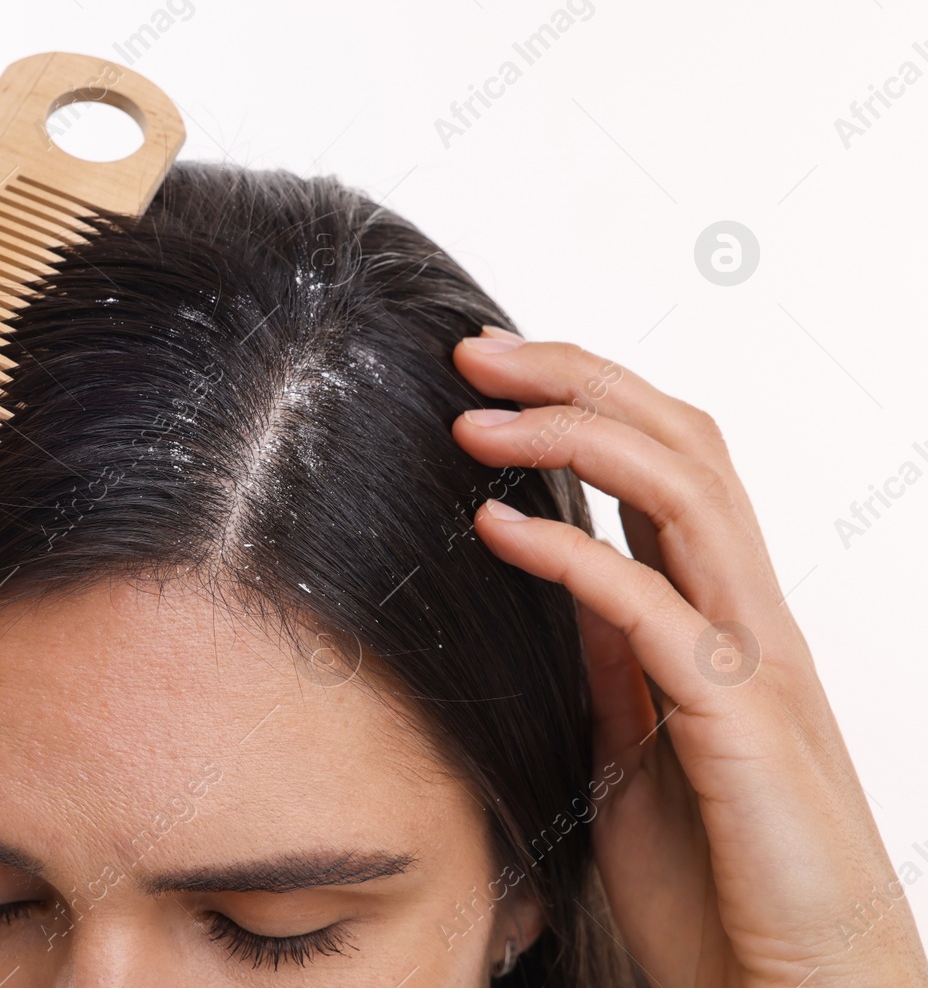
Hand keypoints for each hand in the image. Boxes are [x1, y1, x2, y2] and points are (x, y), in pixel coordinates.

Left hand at [451, 326, 926, 986]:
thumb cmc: (725, 879)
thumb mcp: (640, 744)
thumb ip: (616, 657)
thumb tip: (564, 574)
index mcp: (724, 616)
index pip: (669, 463)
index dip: (588, 400)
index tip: (493, 376)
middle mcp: (750, 616)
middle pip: (682, 444)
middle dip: (577, 379)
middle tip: (475, 351)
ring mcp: (754, 660)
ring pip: (686, 493)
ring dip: (572, 435)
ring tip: (474, 415)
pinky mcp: (742, 721)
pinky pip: (653, 608)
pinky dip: (570, 554)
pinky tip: (495, 529)